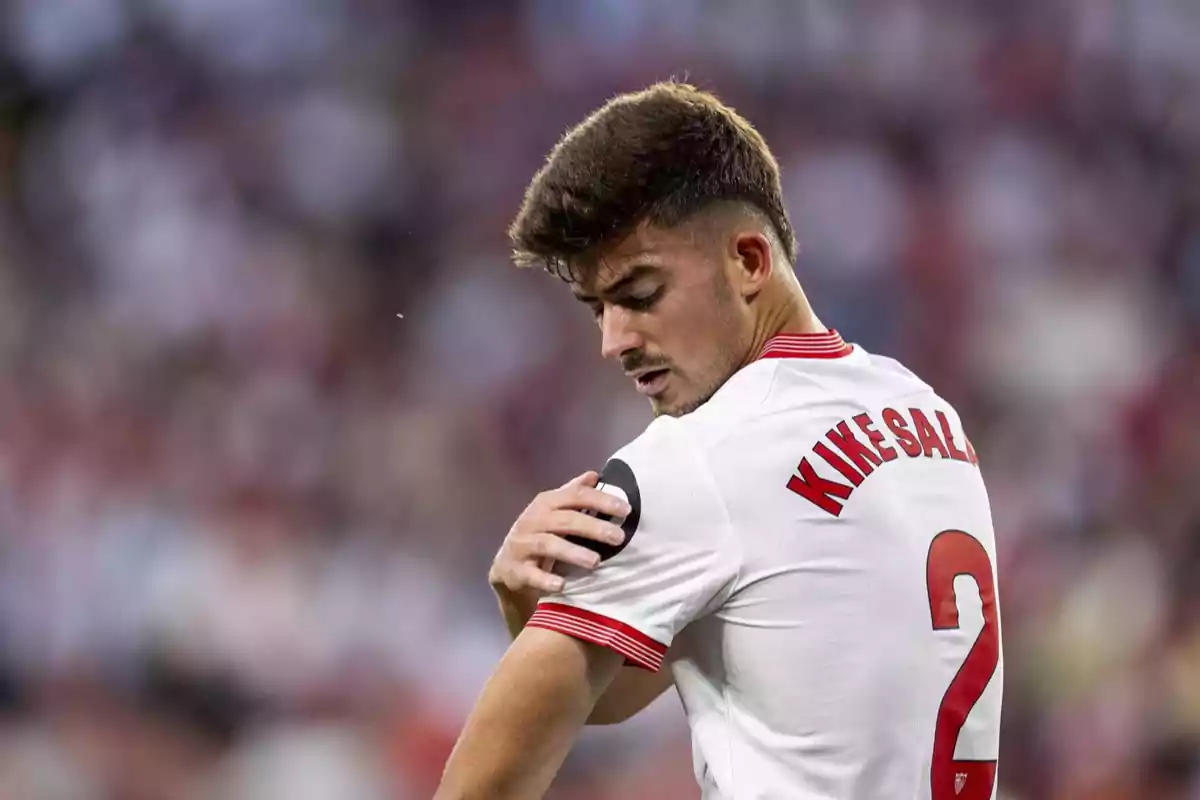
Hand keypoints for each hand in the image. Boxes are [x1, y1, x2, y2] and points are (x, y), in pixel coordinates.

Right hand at [489, 471, 629, 594]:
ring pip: (548, 545)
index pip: (575, 496)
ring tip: (596, 561)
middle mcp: (533, 520)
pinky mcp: (516, 570)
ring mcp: (522, 545)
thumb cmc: (538, 536)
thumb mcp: (553, 512)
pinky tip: (562, 585)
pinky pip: (531, 575)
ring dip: (573, 552)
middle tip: (619, 537)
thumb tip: (594, 475)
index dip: (600, 500)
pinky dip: (546, 580)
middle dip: (593, 527)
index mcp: (546, 503)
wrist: (508, 568)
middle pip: (565, 520)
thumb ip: (573, 494)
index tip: (626, 510)